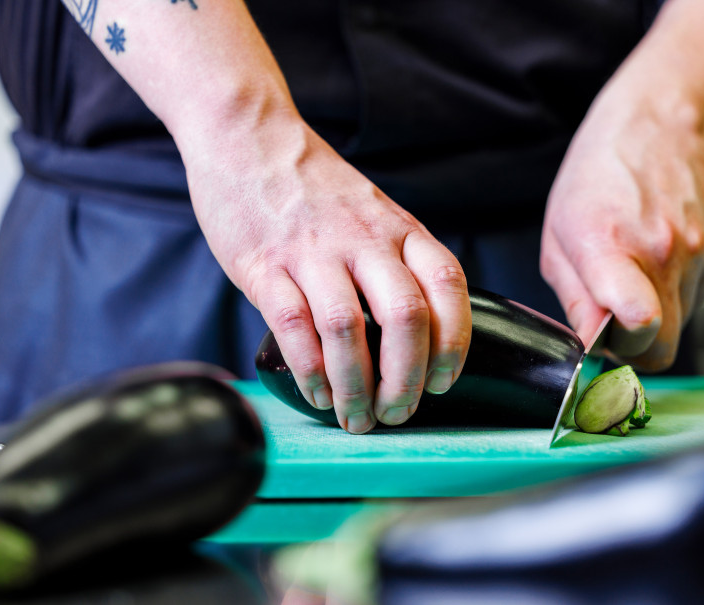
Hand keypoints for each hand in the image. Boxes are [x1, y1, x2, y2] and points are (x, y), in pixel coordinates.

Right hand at [181, 114, 470, 432]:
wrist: (248, 137)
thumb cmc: (314, 186)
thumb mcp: (374, 211)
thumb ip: (397, 259)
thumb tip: (417, 332)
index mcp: (398, 228)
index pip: (447, 285)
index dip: (455, 341)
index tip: (445, 381)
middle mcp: (363, 239)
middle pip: (405, 317)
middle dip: (407, 380)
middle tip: (398, 414)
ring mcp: (314, 252)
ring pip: (348, 330)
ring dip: (356, 387)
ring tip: (356, 417)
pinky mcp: (265, 265)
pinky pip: (294, 328)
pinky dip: (310, 372)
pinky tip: (316, 393)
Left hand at [540, 93, 703, 370]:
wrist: (654, 129)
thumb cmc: (596, 181)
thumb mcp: (558, 239)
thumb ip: (574, 299)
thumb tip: (587, 345)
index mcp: (610, 247)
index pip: (638, 320)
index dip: (623, 346)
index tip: (604, 340)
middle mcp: (661, 253)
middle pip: (660, 346)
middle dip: (633, 348)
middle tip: (609, 322)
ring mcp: (695, 254)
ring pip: (677, 327)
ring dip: (652, 320)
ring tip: (629, 277)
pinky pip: (692, 302)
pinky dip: (670, 297)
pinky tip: (652, 264)